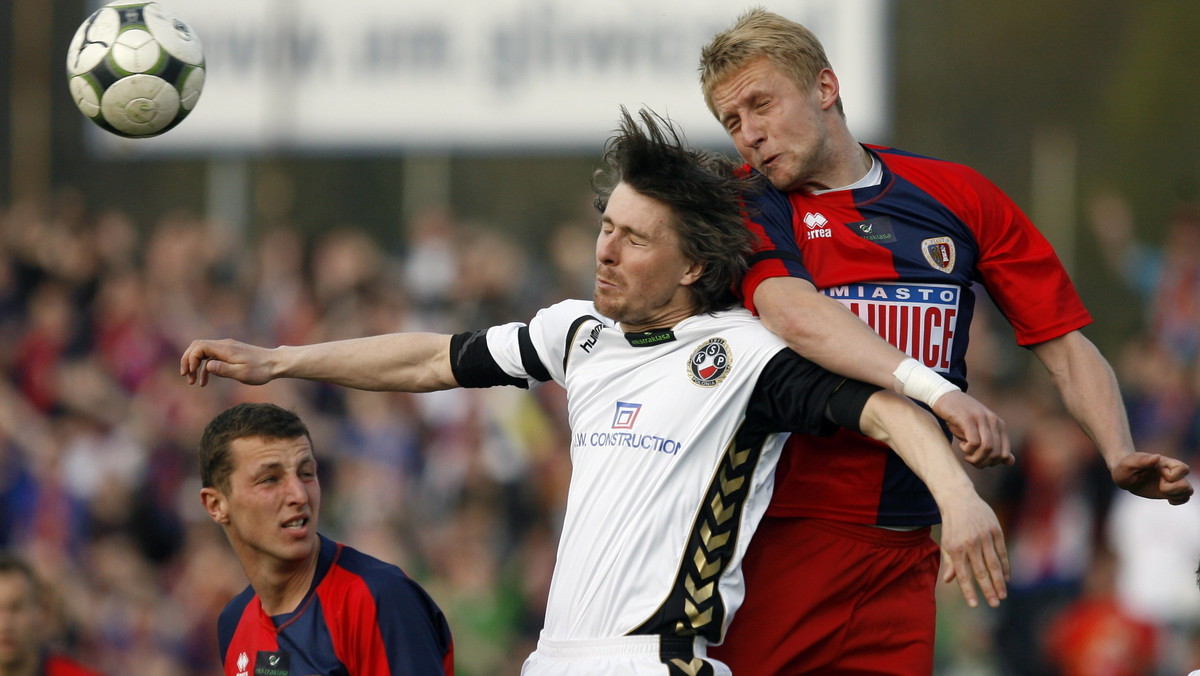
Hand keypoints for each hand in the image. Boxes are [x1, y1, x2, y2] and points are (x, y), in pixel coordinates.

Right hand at [180, 338, 275, 386]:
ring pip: (203, 352)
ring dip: (195, 365)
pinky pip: (212, 357)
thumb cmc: (260, 370)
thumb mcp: (242, 373)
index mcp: (225, 349)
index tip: (191, 373)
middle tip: (186, 376)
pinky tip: (205, 381)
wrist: (275, 363)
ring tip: (193, 382)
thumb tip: (207, 366)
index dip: (190, 358)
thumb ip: (223, 369)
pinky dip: (205, 367)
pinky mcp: (230, 353)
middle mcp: (224, 345)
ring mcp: (227, 348)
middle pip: (197, 346)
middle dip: (188, 360)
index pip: (199, 347)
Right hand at [932, 390, 1012, 467]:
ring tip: (966, 455)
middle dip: (982, 462)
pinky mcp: (967, 418)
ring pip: (987, 448)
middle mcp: (993, 420)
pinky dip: (968, 449)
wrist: (945, 396)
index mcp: (999, 425)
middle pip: (995, 453)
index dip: (992, 463)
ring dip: (975, 457)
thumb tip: (1011, 462)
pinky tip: (961, 445)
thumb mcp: (980, 431)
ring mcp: (981, 418)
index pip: (1004, 454)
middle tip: (970, 459)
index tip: (979, 461)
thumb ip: (995, 445)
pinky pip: (974, 441)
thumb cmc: (962, 417)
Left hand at [939, 492, 1008, 607]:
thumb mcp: (946, 542)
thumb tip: (950, 581)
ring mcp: (984, 536)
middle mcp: (970, 543)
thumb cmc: (952, 525)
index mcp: (955, 547)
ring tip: (1002, 595)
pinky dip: (1005, 566)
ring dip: (999, 581)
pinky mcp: (995, 529)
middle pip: (981, 572)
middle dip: (988, 590)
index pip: (963, 574)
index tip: (974, 605)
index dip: (968, 591)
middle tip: (995, 604)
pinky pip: (1002, 552)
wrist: (959, 499)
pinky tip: (1006, 578)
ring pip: (994, 564)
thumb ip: (949, 562)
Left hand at [1111, 452, 1192, 504]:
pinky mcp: (1169, 491)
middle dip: (1173, 489)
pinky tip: (1165, 497)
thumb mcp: (1129, 463)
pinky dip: (1177, 500)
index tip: (1158, 474)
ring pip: (1188, 492)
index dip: (1172, 476)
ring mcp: (1171, 483)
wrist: (1123, 475)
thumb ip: (1143, 460)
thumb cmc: (1125, 466)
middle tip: (1159, 486)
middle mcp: (1171, 473)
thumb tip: (1157, 457)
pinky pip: (1184, 498)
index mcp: (1165, 463)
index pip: (1183, 469)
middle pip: (1187, 484)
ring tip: (1161, 491)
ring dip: (1175, 495)